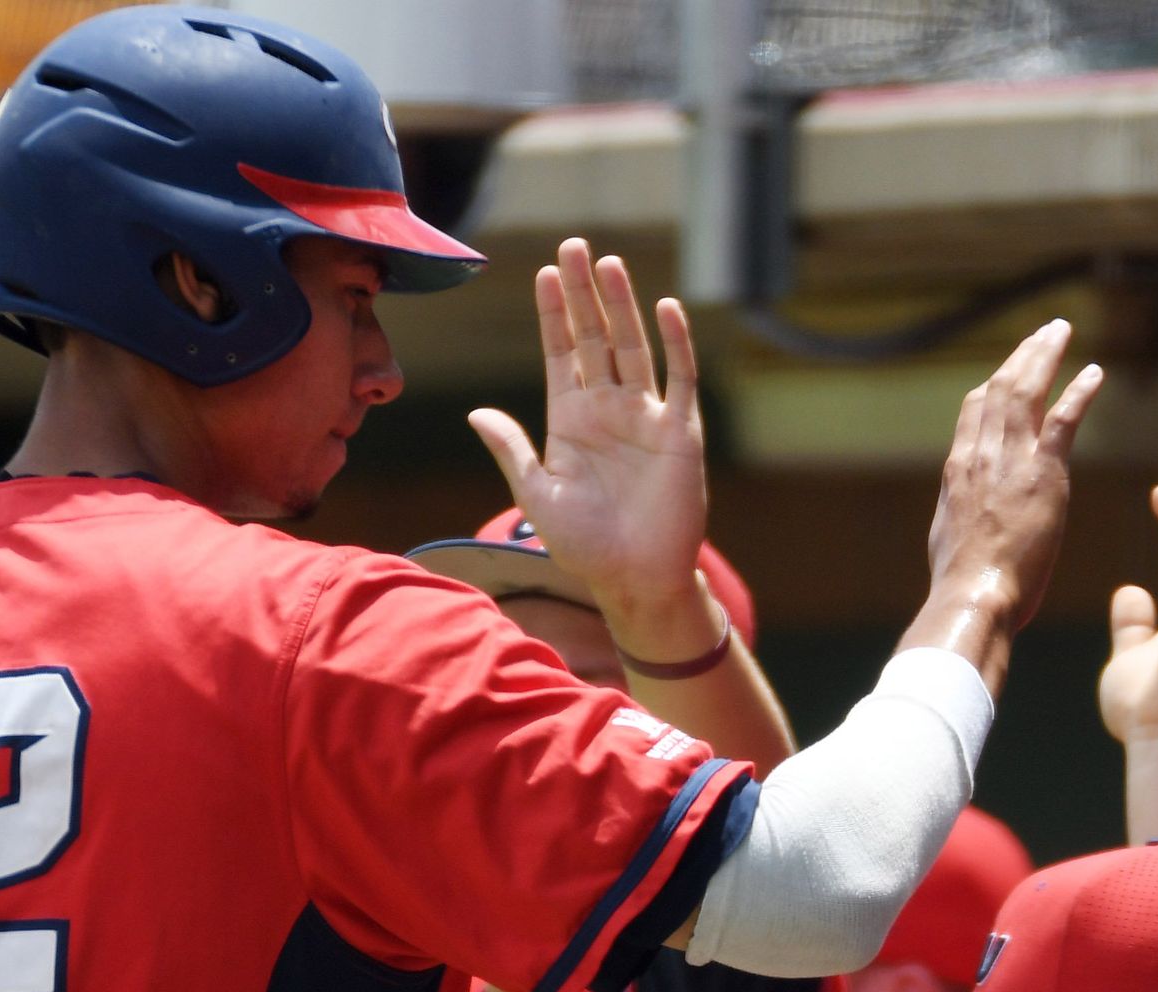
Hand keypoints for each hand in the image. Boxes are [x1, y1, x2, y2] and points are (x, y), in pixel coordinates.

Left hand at [467, 239, 716, 661]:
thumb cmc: (585, 546)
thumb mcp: (538, 495)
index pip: (560, 353)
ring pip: (633, 348)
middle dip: (583, 294)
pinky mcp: (680, 433)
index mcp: (571, 420)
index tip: (544, 272)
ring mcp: (646, 417)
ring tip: (608, 264)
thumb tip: (476, 412)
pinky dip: (676, 344)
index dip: (553, 314)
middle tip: (574, 245)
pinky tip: (666, 309)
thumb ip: (512, 450)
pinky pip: (680, 380)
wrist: (636, 579)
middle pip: (595, 338)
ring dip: (622, 307)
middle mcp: (608, 410)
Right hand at [914, 320, 1103, 684]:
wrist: (973, 596)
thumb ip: (960, 515)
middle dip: (1023, 356)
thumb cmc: (962, 585)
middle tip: (1043, 334)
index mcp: (958, 470)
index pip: (975, 410)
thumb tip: (961, 519)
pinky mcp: (1043, 474)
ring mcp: (1011, 460)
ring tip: (1061, 332)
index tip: (1011, 368)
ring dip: (1045, 356)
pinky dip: (1079, 392)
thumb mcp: (949, 540)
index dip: (995, 384)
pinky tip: (1095, 373)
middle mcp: (981, 454)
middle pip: (1001, 388)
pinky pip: (1064, 419)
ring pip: (1028, 391)